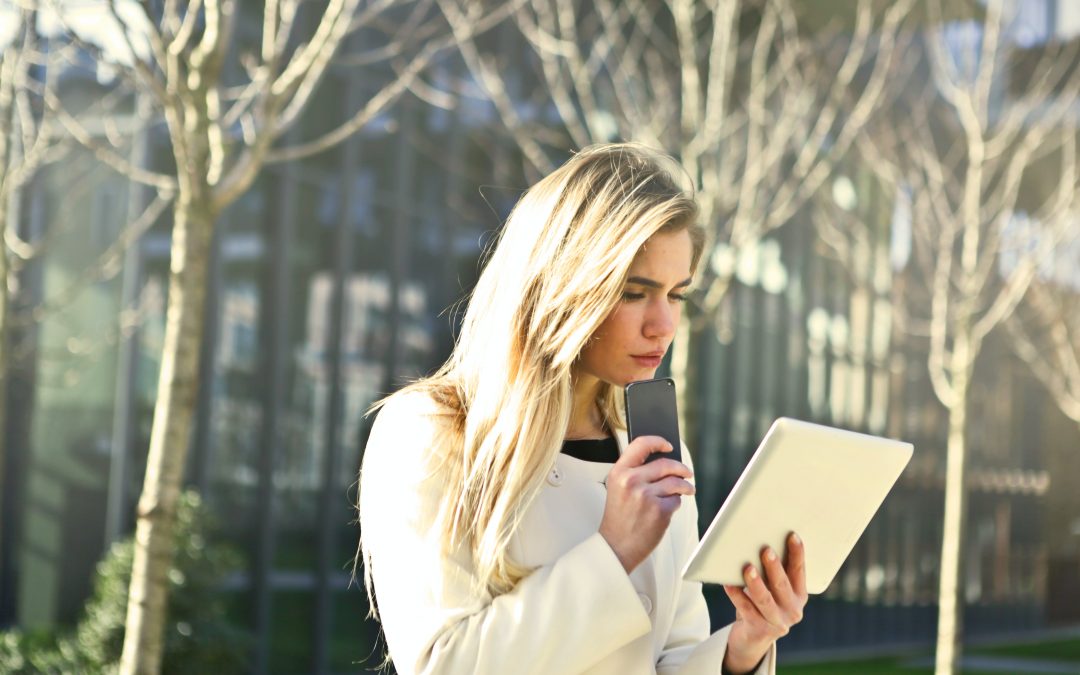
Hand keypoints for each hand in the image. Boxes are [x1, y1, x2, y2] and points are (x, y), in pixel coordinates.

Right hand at [598, 436, 694, 572]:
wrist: (616, 546)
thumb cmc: (619, 518)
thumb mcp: (618, 488)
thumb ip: (635, 472)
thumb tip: (664, 461)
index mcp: (619, 472)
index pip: (640, 445)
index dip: (657, 442)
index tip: (668, 445)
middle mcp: (631, 481)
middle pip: (665, 464)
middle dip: (681, 468)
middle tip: (687, 472)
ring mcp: (646, 496)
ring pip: (675, 482)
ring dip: (685, 486)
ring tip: (688, 489)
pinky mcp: (659, 511)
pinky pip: (676, 500)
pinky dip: (675, 503)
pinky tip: (668, 509)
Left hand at [721, 533, 807, 673]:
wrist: (753, 637)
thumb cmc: (762, 602)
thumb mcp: (773, 589)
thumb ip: (772, 571)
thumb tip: (759, 542)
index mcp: (800, 595)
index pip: (799, 572)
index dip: (797, 554)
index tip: (792, 536)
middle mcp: (793, 610)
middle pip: (782, 585)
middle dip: (774, 567)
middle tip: (766, 550)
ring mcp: (777, 622)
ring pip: (765, 599)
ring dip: (756, 583)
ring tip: (748, 568)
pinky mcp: (759, 630)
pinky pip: (745, 609)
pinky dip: (736, 595)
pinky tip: (727, 583)